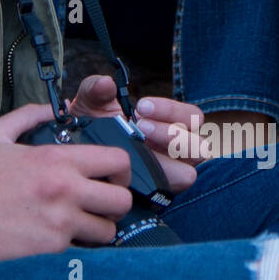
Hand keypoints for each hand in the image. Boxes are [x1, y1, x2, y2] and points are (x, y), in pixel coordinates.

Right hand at [0, 100, 135, 264]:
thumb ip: (27, 116)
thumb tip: (53, 109)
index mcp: (57, 160)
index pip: (118, 161)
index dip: (120, 169)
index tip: (110, 175)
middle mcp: (66, 191)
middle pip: (122, 200)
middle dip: (115, 201)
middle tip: (100, 202)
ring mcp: (60, 224)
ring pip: (108, 230)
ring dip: (98, 227)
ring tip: (81, 223)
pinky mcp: (50, 251)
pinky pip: (81, 249)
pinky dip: (75, 245)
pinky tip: (57, 237)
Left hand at [65, 76, 201, 190]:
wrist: (78, 149)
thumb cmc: (92, 123)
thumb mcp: (91, 103)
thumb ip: (96, 89)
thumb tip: (106, 84)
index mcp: (170, 124)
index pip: (192, 116)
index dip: (172, 111)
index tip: (142, 106)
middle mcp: (176, 151)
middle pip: (200, 146)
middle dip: (172, 135)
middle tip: (142, 127)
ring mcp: (169, 175)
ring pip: (189, 173)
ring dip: (167, 164)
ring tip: (141, 150)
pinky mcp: (157, 195)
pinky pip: (166, 195)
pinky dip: (153, 185)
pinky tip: (131, 174)